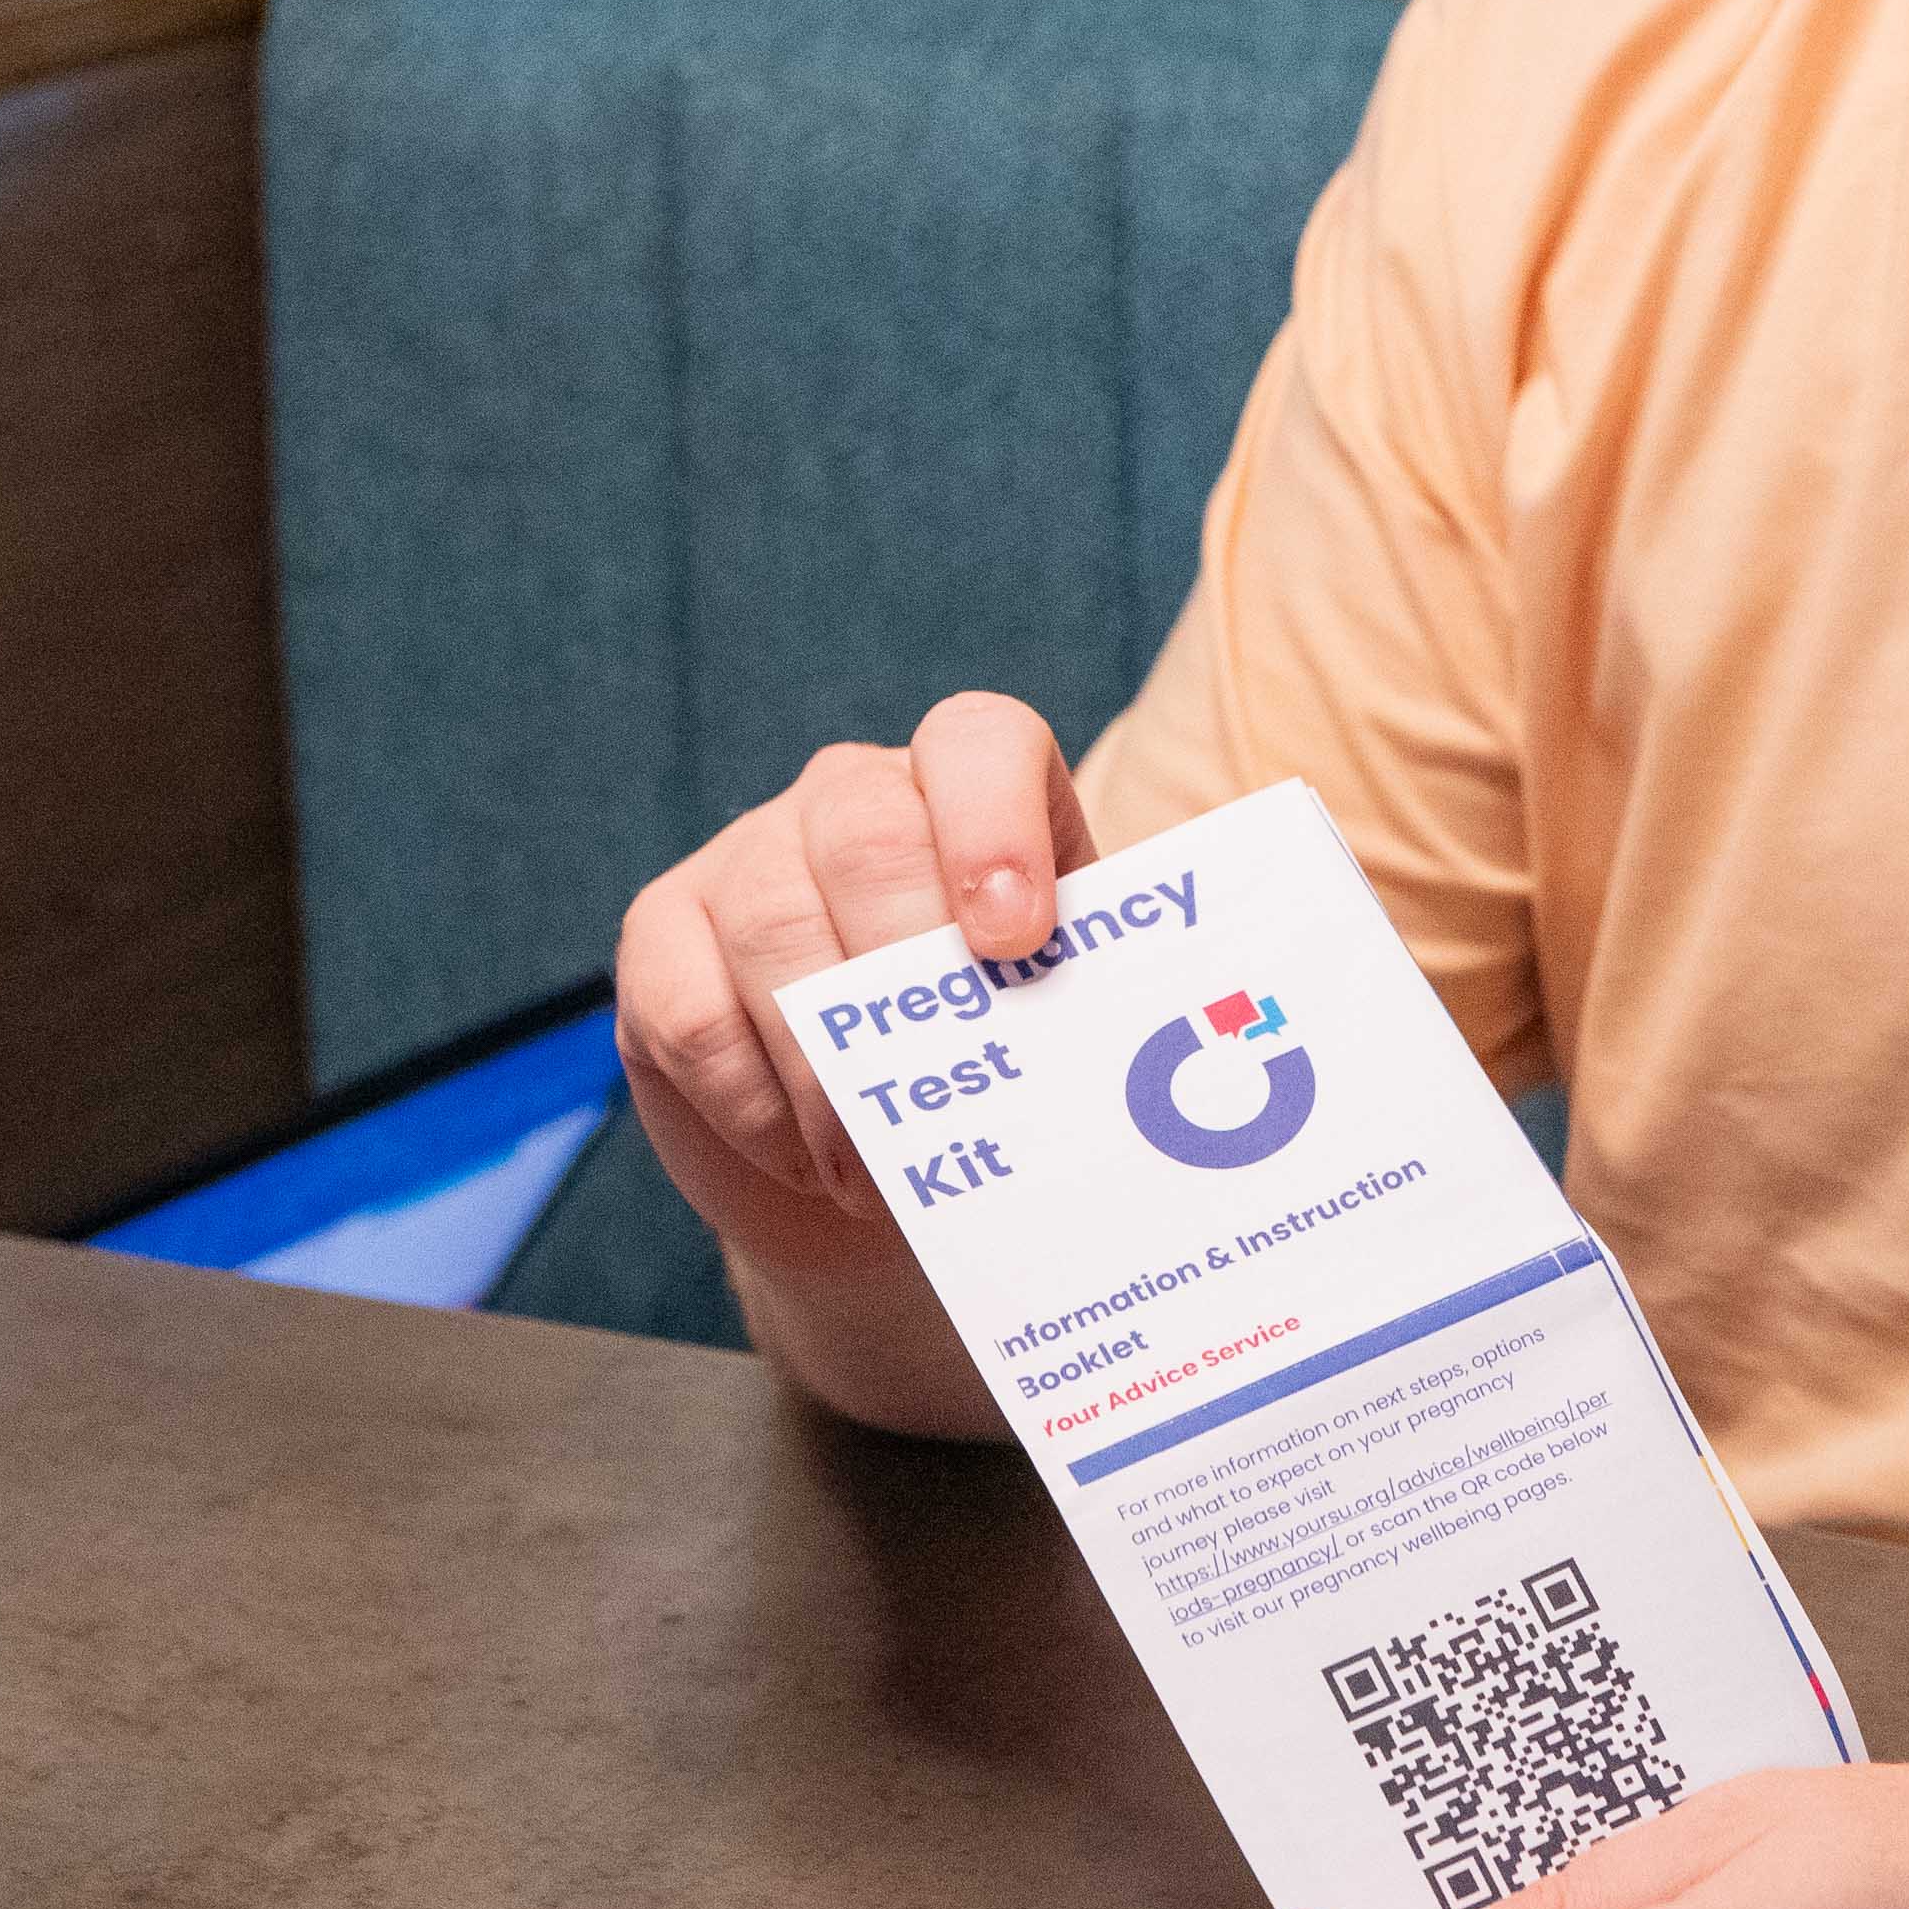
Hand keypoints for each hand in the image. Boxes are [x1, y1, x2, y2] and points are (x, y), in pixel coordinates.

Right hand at [611, 694, 1091, 1423]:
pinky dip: (748, 1092)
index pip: (979, 740)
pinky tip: (805, 1159)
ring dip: (829, 1059)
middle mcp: (859, 795)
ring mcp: (751, 856)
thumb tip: (1242, 1037)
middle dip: (903, 963)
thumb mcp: (1080, 1016)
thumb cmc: (1019, 1068)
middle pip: (865, 825)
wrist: (895, 1168)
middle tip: (944, 1092)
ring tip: (879, 1168)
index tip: (1018, 939)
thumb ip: (1130, 997)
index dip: (994, 825)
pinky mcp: (666, 935)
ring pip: (772, 915)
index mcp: (980, 786)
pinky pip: (683, 998)